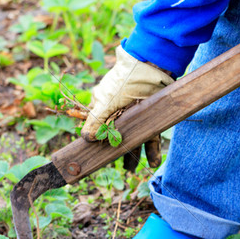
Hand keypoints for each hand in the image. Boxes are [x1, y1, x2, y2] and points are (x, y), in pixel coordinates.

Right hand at [81, 46, 174, 170]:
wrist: (150, 68)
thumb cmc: (123, 81)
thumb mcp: (106, 102)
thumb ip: (96, 122)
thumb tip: (86, 139)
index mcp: (103, 105)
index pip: (97, 127)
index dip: (97, 142)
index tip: (96, 157)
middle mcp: (118, 112)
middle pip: (116, 136)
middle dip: (117, 153)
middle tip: (118, 169)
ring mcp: (135, 114)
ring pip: (134, 138)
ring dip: (134, 155)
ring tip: (132, 170)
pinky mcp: (151, 116)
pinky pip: (150, 136)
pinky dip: (151, 150)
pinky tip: (153, 162)